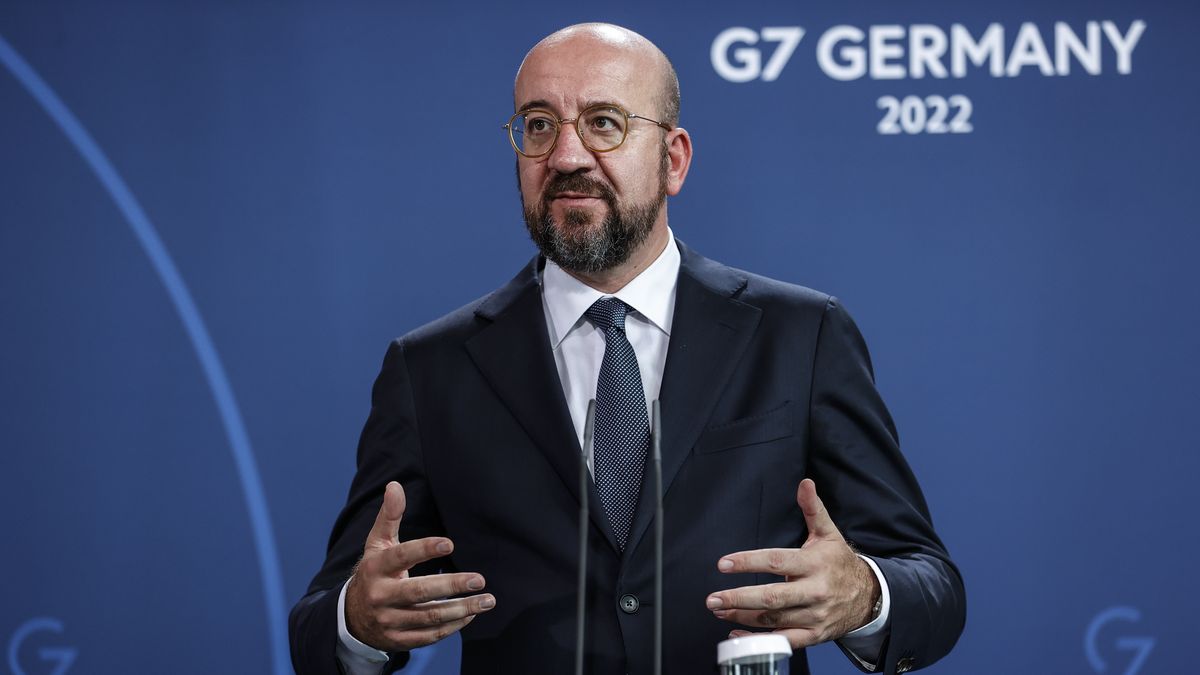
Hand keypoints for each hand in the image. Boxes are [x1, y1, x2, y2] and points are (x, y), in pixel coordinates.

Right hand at [344, 481, 495, 650]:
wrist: (351, 616)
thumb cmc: (374, 572)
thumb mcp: (377, 544)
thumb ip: (389, 516)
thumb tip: (394, 485)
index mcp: (376, 568)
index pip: (401, 557)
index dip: (424, 550)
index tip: (450, 544)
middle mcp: (380, 596)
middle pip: (418, 591)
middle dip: (451, 585)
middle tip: (480, 580)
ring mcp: (388, 621)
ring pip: (428, 617)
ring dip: (460, 609)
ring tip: (487, 600)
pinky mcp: (397, 640)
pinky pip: (428, 636)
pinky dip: (452, 626)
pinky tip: (470, 614)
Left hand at [705, 478, 879, 648]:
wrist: (868, 597)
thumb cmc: (839, 563)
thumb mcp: (828, 534)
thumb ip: (812, 509)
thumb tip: (804, 483)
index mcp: (814, 564)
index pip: (776, 562)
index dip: (748, 562)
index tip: (723, 564)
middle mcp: (814, 592)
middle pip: (772, 597)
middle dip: (739, 598)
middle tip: (713, 598)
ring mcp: (814, 616)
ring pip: (774, 620)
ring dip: (743, 616)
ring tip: (719, 609)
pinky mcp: (814, 635)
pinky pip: (784, 641)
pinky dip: (759, 640)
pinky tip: (738, 633)